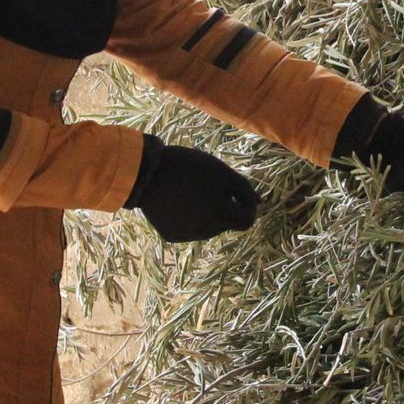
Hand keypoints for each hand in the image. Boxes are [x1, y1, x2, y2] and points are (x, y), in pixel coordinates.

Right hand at [124, 136, 259, 242]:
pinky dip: (190, 218)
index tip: (238, 193)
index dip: (247, 207)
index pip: (246, 221)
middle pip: (227, 224)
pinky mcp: (171, 236)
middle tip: (210, 188)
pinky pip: (190, 229)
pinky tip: (178, 202)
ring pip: (209, 228)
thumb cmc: (187, 166)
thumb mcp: (220, 170)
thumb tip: (259, 204)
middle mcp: (204, 231)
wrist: (144, 173)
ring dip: (208, 214)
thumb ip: (243, 188)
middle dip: (225, 209)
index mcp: (218, 215)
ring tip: (192, 193)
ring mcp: (186, 236)